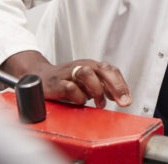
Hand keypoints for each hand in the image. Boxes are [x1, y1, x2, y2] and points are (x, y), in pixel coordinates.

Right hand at [0, 50, 131, 108]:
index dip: (122, 85)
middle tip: (122, 102)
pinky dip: (78, 97)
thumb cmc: (66, 80)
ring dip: (97, 90)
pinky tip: (79, 102)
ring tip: (99, 103)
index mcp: (92, 65)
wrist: (40, 76)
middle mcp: (82, 65)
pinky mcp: (57, 82)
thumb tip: (119, 96)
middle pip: (103, 69)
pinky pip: (71, 88)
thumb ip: (103, 86)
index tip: (127, 100)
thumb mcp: (87, 82)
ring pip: (87, 73)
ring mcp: (69, 72)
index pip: (112, 70)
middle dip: (116, 86)